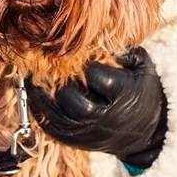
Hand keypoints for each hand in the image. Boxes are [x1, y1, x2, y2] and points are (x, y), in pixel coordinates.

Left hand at [26, 47, 167, 168]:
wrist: (145, 131)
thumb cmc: (141, 90)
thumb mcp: (142, 66)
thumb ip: (124, 50)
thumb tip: (98, 36)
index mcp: (124, 94)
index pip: (96, 77)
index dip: (83, 64)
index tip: (74, 54)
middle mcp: (106, 117)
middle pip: (75, 103)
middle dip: (59, 85)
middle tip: (44, 67)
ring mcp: (90, 131)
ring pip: (59, 117)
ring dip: (41, 98)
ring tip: (31, 79)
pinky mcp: (77, 140)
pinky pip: (52, 129)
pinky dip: (39, 112)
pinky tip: (34, 96)